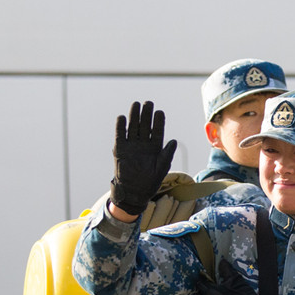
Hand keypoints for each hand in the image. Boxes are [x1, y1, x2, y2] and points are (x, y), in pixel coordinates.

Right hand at [110, 101, 177, 215]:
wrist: (134, 191)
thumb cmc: (150, 181)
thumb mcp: (162, 167)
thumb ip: (167, 154)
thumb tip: (174, 141)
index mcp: (155, 148)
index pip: (157, 131)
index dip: (159, 122)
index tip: (160, 112)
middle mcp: (143, 144)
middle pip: (145, 126)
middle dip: (147, 115)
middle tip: (148, 103)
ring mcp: (132, 146)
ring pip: (133, 128)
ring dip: (135, 116)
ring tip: (136, 105)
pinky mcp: (121, 149)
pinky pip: (120, 135)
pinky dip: (121, 127)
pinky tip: (122, 117)